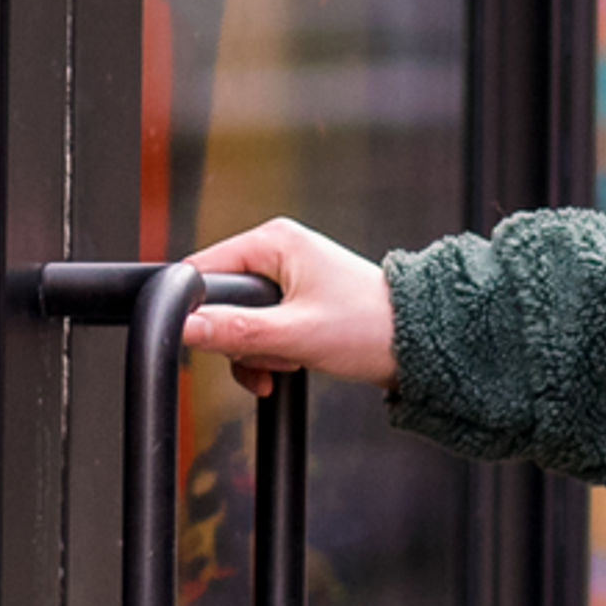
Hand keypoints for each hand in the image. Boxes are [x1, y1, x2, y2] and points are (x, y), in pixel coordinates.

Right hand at [181, 217, 397, 395]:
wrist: (419, 344)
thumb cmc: (370, 326)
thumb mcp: (294, 334)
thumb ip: (235, 331)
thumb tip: (185, 328)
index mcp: (274, 241)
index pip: (204, 269)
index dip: (199, 309)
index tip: (213, 341)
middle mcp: (279, 251)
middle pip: (222, 301)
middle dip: (242, 340)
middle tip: (273, 355)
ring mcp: (288, 277)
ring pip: (241, 321)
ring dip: (260, 352)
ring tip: (291, 360)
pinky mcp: (297, 301)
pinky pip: (262, 330)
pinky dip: (271, 353)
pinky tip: (291, 365)